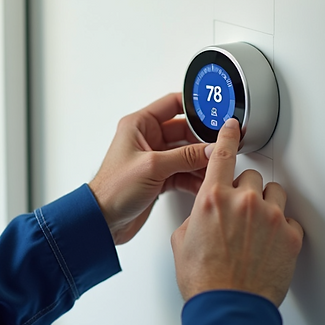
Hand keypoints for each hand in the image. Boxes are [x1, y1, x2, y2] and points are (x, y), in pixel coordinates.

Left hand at [89, 93, 209, 244]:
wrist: (103, 221)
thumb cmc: (112, 190)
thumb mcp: (152, 167)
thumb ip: (185, 156)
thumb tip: (210, 149)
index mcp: (139, 125)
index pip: (172, 104)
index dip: (194, 106)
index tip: (215, 111)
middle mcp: (147, 139)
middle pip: (184, 130)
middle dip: (203, 139)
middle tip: (221, 145)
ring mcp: (154, 159)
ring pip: (186, 153)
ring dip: (201, 160)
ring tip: (216, 166)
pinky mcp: (159, 177)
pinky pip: (184, 171)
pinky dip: (195, 177)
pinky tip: (205, 182)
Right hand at [170, 119, 303, 306]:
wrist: (229, 309)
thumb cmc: (204, 281)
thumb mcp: (182, 241)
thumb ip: (196, 217)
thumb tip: (203, 215)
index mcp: (213, 198)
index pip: (223, 154)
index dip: (228, 136)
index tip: (233, 125)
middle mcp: (243, 202)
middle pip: (251, 177)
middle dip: (245, 192)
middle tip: (239, 216)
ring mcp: (271, 217)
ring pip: (274, 194)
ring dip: (266, 206)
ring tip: (256, 231)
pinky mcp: (291, 236)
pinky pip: (290, 221)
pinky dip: (281, 231)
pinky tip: (268, 247)